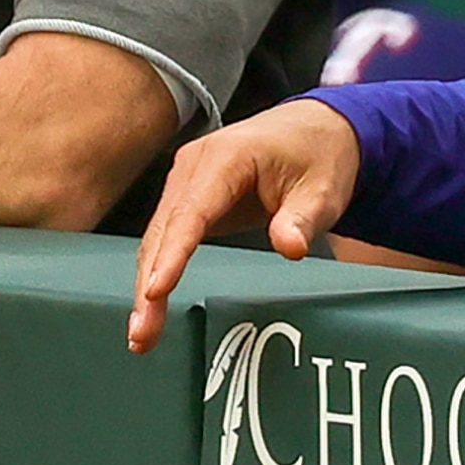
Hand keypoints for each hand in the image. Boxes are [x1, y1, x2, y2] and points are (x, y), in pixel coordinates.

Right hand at [127, 98, 363, 353]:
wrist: (314, 130)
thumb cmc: (318, 157)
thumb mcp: (323, 190)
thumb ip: (302, 219)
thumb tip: (290, 250)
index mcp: (224, 158)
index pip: (191, 213)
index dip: (172, 254)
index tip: (155, 290)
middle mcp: (193, 168)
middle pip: (162, 231)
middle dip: (148, 284)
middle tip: (142, 333)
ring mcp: (186, 182)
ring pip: (157, 237)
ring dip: (147, 283)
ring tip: (143, 333)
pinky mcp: (189, 198)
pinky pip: (167, 236)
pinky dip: (158, 270)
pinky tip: (152, 304)